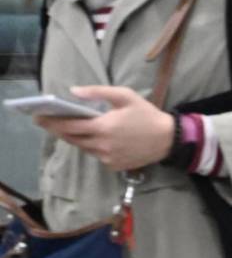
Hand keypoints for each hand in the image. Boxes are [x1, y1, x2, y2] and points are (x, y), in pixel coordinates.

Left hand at [36, 86, 173, 171]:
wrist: (168, 139)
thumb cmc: (147, 114)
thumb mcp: (126, 96)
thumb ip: (99, 92)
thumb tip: (74, 91)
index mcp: (103, 127)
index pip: (69, 125)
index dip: (51, 122)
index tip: (38, 117)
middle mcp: (101, 145)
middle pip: (72, 138)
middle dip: (57, 129)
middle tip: (46, 122)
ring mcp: (106, 157)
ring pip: (83, 147)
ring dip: (75, 137)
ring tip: (69, 128)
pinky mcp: (112, 165)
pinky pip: (96, 155)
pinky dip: (92, 146)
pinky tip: (95, 138)